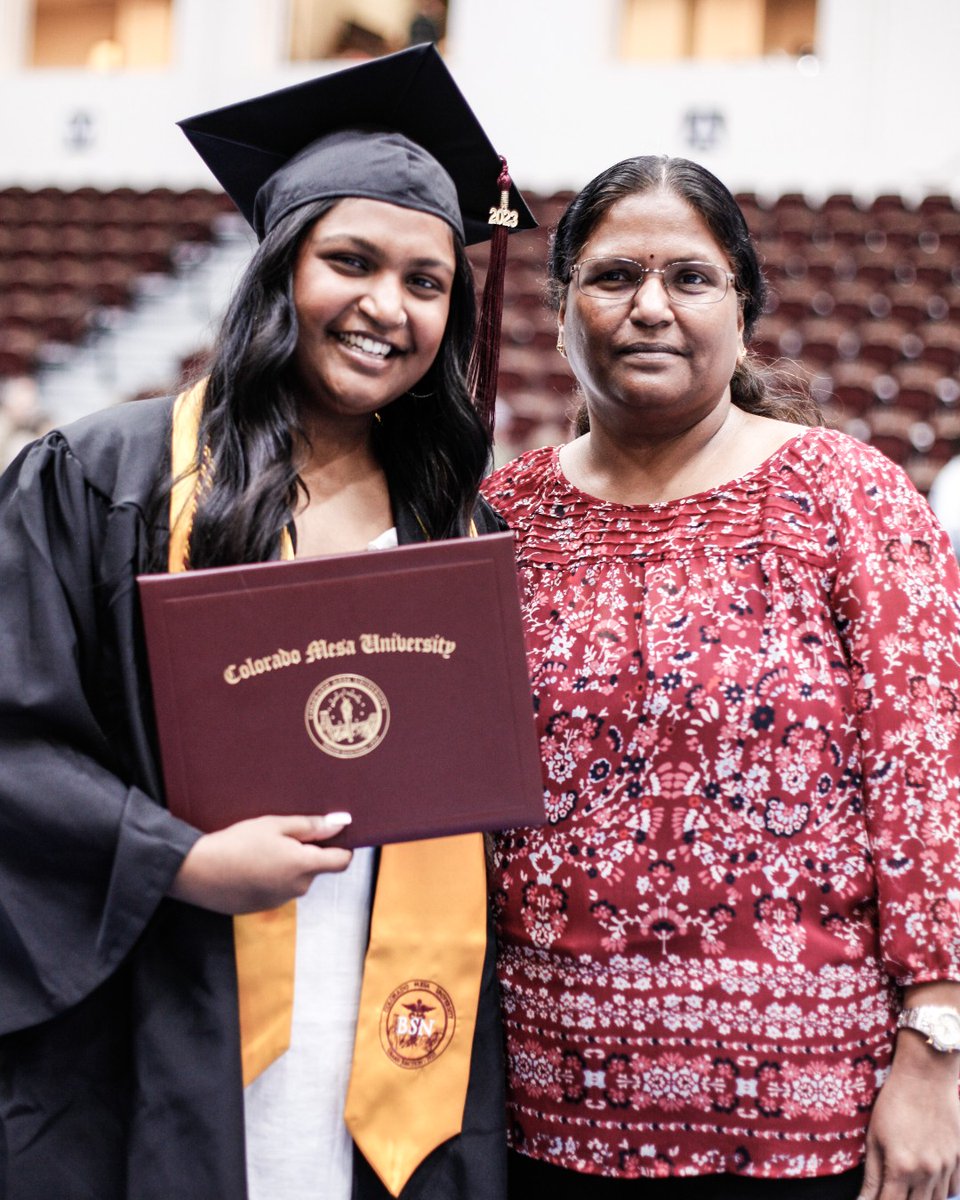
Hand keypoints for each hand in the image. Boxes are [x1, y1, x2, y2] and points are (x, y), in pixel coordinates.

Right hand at [168, 813, 352, 913]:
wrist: (198, 872)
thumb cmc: (238, 843)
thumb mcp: (276, 825)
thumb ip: (311, 826)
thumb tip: (341, 824)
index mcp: (304, 866)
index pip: (342, 861)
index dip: (341, 846)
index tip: (330, 834)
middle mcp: (298, 888)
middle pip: (316, 868)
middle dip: (306, 852)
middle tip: (280, 834)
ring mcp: (280, 900)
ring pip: (295, 878)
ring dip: (287, 864)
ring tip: (260, 849)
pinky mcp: (263, 907)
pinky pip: (277, 888)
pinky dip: (270, 877)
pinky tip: (249, 865)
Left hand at [859, 1033, 959, 1199]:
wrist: (925, 1077)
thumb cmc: (893, 1103)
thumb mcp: (874, 1136)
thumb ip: (871, 1174)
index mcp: (901, 1167)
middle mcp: (927, 1172)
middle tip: (892, 1192)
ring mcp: (947, 1166)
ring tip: (908, 1189)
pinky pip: (954, 1188)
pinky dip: (942, 1191)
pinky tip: (929, 1183)